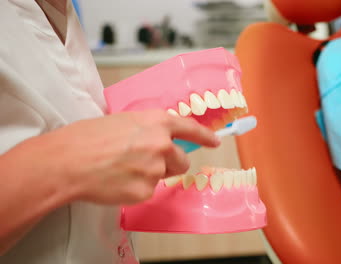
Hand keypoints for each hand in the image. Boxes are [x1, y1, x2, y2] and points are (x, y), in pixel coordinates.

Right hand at [33, 110, 219, 204]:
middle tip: (144, 163)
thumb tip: (157, 139)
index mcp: (157, 122)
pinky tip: (117, 182)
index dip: (205, 136)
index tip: (214, 142)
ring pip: (163, 176)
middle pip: (181, 160)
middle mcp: (162, 144)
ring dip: (151, 176)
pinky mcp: (146, 190)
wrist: (68, 161)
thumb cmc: (87, 137)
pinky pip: (147, 192)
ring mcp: (156, 169)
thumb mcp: (123, 121)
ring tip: (123, 170)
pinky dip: (135, 189)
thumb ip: (147, 129)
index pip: (190, 128)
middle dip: (169, 163)